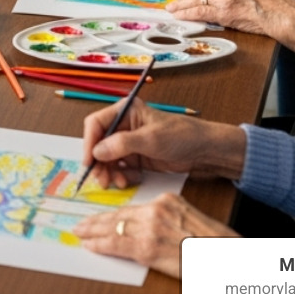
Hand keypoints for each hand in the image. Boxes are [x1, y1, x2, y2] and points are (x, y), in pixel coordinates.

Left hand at [73, 194, 237, 278]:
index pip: (131, 207)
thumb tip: (147, 227)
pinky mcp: (148, 248)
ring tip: (80, 232)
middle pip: (119, 214)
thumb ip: (167, 219)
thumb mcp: (189, 220)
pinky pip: (117, 244)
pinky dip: (100, 244)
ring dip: (93, 231)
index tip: (100, 216)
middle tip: (80, 223)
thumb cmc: (214, 244)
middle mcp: (156, 210)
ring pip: (113, 227)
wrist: (228, 259)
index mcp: (167, 200)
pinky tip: (89, 244)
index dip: (112, 213)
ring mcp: (151, 228)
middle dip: (97, 220)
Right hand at [81, 99, 246, 189]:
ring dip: (108, 171)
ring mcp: (129, 142)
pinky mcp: (136, 157)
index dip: (89, 142)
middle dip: (98, 162)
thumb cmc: (182, 136)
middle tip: (102, 179)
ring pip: (106, 158)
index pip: (95, 124)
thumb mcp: (151, 139)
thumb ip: (122, 144)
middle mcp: (123, 125)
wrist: (205, 151)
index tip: (89, 161)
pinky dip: (120, 175)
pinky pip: (119, 167)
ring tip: (116, 182)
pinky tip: (128, 180)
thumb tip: (97, 151)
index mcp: (124, 111)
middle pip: (98, 143)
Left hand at [168, 0, 294, 51]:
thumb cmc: (270, 6)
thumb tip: (220, 1)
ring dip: (182, 7)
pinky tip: (180, 16)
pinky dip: (188, 14)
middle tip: (172, 3)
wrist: (279, 14)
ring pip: (197, 1)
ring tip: (172, 10)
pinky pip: (200, 12)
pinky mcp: (223, 11)